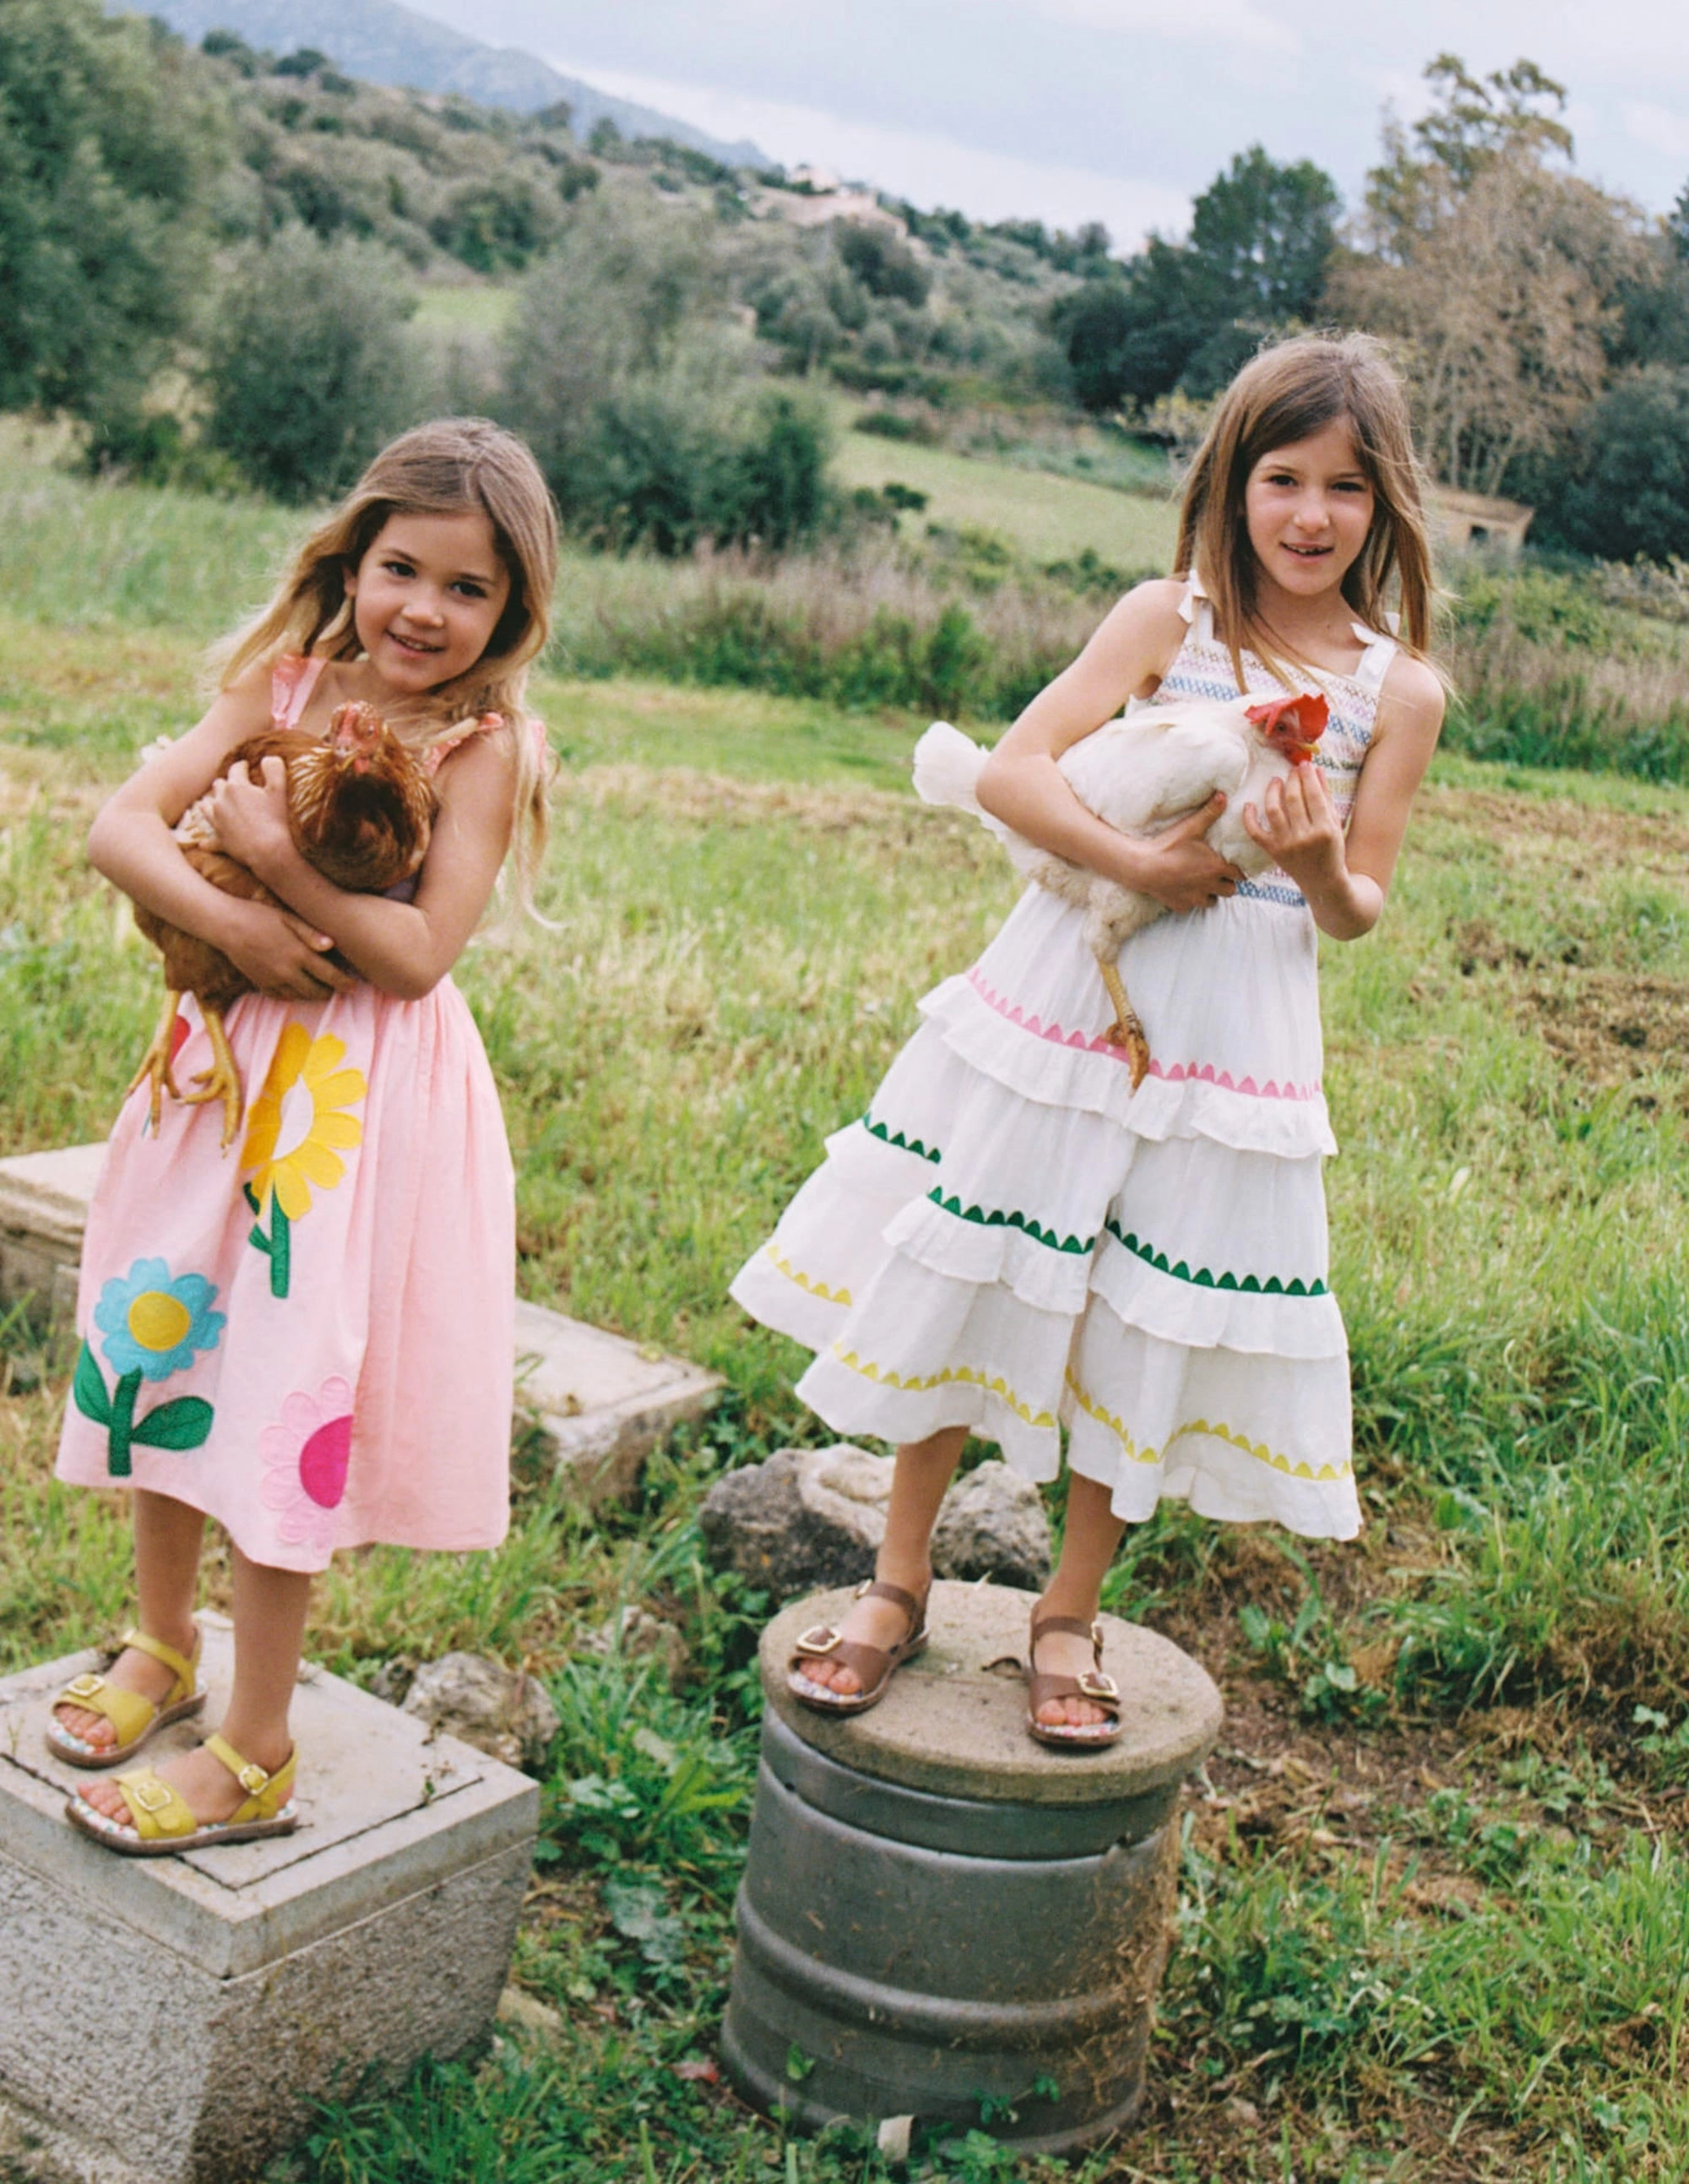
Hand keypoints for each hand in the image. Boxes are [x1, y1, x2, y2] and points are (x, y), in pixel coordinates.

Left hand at [206, 756, 294, 879]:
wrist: (269, 852)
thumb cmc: (276, 820)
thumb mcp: (279, 790)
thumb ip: (274, 768)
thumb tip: (268, 758)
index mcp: (236, 786)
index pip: (237, 768)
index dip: (243, 766)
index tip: (247, 767)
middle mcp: (221, 801)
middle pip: (219, 785)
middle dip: (227, 783)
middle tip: (237, 786)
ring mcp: (217, 821)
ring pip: (206, 806)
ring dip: (212, 803)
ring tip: (219, 805)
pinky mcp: (219, 839)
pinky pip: (208, 840)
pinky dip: (207, 841)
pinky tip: (204, 844)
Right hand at [220, 900, 354, 1001]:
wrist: (226, 925)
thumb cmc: (260, 916)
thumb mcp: (288, 918)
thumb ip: (310, 933)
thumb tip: (331, 945)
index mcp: (299, 953)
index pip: (329, 975)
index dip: (343, 983)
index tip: (352, 987)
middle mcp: (287, 971)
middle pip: (316, 991)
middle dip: (329, 992)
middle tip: (336, 989)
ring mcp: (272, 979)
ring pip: (299, 997)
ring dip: (311, 996)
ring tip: (319, 990)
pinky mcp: (260, 983)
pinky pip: (280, 997)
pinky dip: (291, 996)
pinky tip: (296, 990)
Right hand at [1128, 793, 1244, 913]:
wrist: (1142, 867)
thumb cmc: (1168, 846)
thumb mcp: (1190, 826)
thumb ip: (1210, 812)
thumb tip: (1223, 795)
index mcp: (1216, 868)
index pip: (1240, 874)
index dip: (1237, 869)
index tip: (1231, 864)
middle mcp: (1210, 886)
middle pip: (1231, 890)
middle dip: (1227, 882)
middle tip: (1218, 872)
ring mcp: (1195, 899)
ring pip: (1214, 901)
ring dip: (1211, 893)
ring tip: (1202, 882)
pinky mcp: (1181, 906)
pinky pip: (1192, 907)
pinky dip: (1191, 899)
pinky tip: (1183, 889)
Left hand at [1242, 765, 1345, 892]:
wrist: (1323, 881)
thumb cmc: (1332, 849)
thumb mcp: (1335, 824)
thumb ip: (1326, 797)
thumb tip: (1316, 769)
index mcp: (1324, 829)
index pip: (1314, 795)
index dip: (1308, 777)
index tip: (1304, 764)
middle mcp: (1304, 837)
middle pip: (1293, 799)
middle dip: (1292, 780)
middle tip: (1292, 771)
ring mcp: (1286, 845)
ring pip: (1273, 811)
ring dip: (1272, 791)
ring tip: (1275, 781)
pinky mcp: (1273, 852)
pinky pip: (1255, 833)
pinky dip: (1248, 818)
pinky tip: (1249, 805)